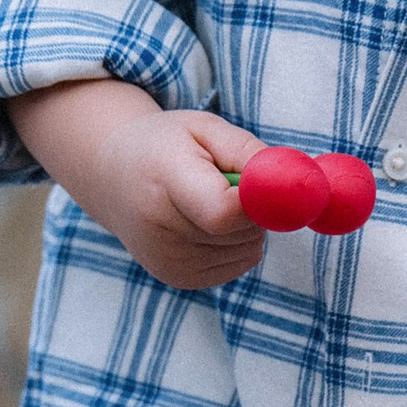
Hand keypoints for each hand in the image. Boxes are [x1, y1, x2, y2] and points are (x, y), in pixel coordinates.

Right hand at [7, 77, 264, 291]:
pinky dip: (236, 243)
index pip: (223, 213)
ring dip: (245, 226)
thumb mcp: (205, 128)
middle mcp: (158, 230)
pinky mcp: (178, 279)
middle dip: (254, 208)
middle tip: (230, 180)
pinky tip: (205, 222)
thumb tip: (294, 183)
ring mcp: (166, 261)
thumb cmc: (166, 145)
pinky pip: (237, 264)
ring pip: (246, 250)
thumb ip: (249, 153)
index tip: (270, 183)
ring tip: (209, 199)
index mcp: (163, 182)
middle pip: (240, 233)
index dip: (258, 203)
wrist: (111, 176)